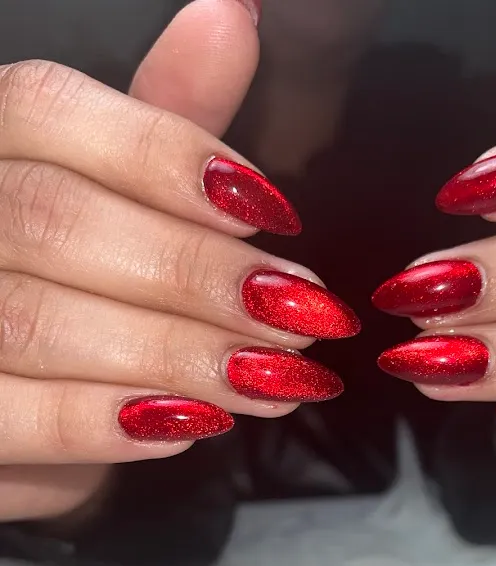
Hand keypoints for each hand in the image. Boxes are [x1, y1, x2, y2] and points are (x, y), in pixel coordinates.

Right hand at [0, 0, 358, 523]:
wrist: (11, 409)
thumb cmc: (69, 296)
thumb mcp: (115, 205)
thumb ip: (163, 123)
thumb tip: (232, 18)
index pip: (48, 110)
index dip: (165, 155)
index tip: (272, 212)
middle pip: (53, 219)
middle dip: (194, 273)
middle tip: (297, 314)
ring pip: (36, 319)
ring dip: (176, 354)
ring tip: (272, 376)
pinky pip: (10, 418)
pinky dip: (104, 425)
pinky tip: (190, 425)